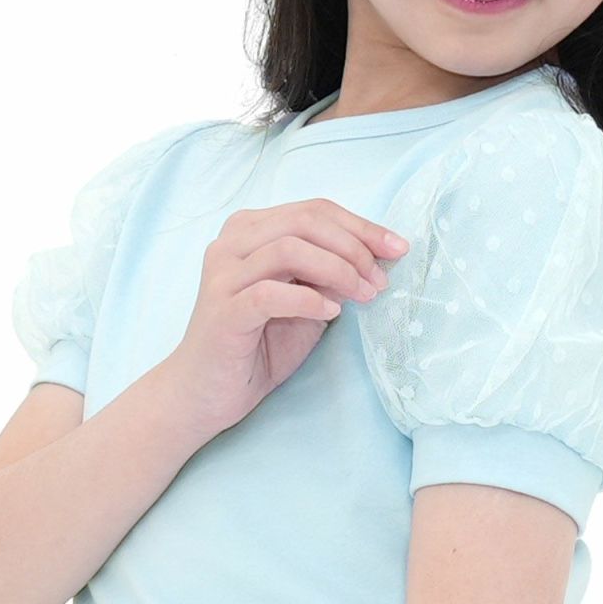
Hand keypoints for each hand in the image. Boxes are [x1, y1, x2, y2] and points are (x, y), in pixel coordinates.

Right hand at [167, 198, 407, 436]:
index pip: (314, 210)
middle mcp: (232, 243)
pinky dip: (309, 299)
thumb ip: (329, 274)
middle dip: (355, 246)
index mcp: (251, 230)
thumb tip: (376, 259)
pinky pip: (270, 292)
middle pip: (305, 220)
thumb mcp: (305, 301)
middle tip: (381, 279)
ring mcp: (223, 275)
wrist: (204, 393)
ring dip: (338, 270)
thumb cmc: (257, 344)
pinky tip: (331, 313)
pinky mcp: (222, 310)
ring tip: (363, 296)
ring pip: (289, 248)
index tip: (398, 248)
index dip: (362, 226)